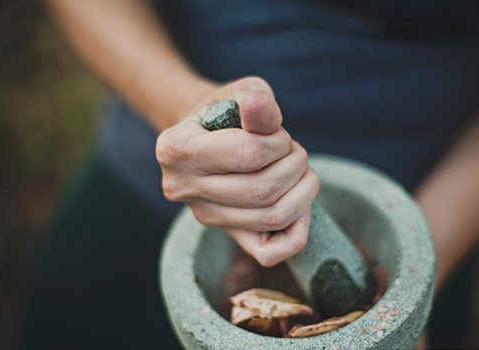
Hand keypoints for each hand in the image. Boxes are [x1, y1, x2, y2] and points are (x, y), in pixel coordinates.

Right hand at [156, 77, 318, 266]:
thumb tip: (260, 103)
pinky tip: (299, 206)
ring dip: (303, 190)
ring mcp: (203, 215)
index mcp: (175, 148)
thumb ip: (254, 99)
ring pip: (272, 217)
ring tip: (298, 169)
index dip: (279, 142)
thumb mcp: (239, 93)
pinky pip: (269, 253)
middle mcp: (181, 188)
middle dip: (295, 164)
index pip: (248, 154)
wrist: (206, 136)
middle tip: (293, 150)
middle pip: (263, 190)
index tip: (278, 133)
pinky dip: (297, 233)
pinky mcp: (225, 234)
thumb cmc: (226, 112)